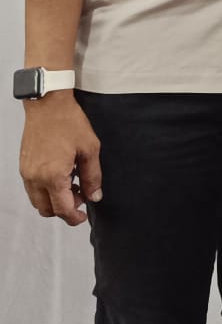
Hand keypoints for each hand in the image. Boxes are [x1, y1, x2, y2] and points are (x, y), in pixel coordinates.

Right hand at [19, 93, 100, 224]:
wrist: (48, 105)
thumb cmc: (70, 123)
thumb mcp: (90, 149)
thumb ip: (92, 176)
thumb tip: (94, 196)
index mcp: (53, 176)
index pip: (62, 208)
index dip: (74, 217)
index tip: (83, 217)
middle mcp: (35, 179)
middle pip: (47, 209)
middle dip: (64, 210)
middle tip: (81, 196)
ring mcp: (26, 173)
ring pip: (37, 201)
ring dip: (54, 200)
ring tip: (73, 184)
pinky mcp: (23, 167)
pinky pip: (32, 189)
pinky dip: (45, 190)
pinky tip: (61, 175)